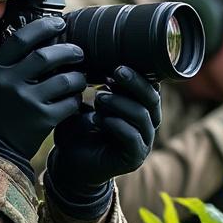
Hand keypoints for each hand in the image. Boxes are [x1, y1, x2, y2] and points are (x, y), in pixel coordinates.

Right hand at [0, 16, 85, 173]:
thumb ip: (6, 62)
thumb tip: (37, 38)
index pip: (21, 38)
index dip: (44, 27)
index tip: (60, 23)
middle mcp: (9, 83)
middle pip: (47, 56)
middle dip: (68, 50)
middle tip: (78, 52)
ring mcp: (26, 102)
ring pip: (64, 79)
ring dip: (78, 76)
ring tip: (80, 77)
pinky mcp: (42, 120)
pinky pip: (70, 103)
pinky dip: (77, 99)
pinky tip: (75, 98)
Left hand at [45, 66, 161, 217]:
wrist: (69, 164)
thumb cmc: (78, 131)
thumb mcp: (86, 104)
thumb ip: (97, 87)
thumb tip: (96, 59)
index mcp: (140, 110)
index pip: (151, 89)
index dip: (138, 75)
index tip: (116, 64)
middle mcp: (146, 126)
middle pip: (152, 100)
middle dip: (135, 83)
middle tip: (116, 72)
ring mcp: (142, 143)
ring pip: (143, 116)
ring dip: (121, 103)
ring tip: (99, 99)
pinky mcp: (133, 159)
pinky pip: (133, 138)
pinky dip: (117, 125)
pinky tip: (99, 119)